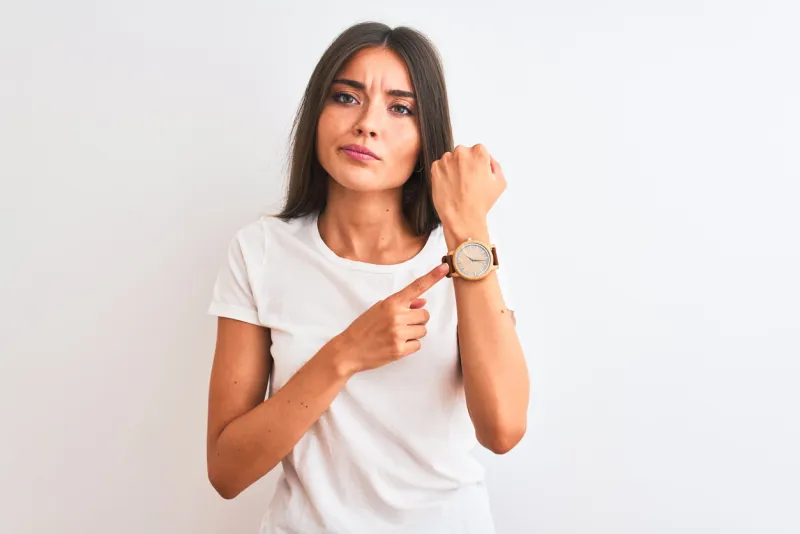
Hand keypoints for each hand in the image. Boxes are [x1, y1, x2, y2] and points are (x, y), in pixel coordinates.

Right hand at [335, 263, 449, 374]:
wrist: (348, 350)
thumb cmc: (363, 328)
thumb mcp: (379, 309)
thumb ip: (401, 305)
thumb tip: (423, 302)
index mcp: (391, 303)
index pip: (416, 287)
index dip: (432, 276)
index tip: (445, 267)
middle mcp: (396, 316)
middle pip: (425, 315)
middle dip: (416, 320)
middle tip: (401, 325)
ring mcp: (398, 333)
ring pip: (423, 330)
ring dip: (413, 333)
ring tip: (396, 335)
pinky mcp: (399, 349)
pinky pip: (418, 345)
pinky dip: (410, 346)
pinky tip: (395, 345)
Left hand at [430, 144, 506, 230]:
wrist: (462, 217)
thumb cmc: (480, 202)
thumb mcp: (500, 182)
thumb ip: (495, 165)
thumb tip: (488, 160)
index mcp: (479, 153)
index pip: (478, 150)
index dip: (478, 163)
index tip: (477, 174)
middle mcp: (461, 152)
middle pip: (463, 153)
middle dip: (465, 164)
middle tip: (467, 181)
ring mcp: (446, 160)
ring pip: (450, 160)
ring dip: (453, 168)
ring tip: (458, 186)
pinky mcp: (435, 168)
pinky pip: (439, 167)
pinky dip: (443, 174)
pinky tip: (450, 186)